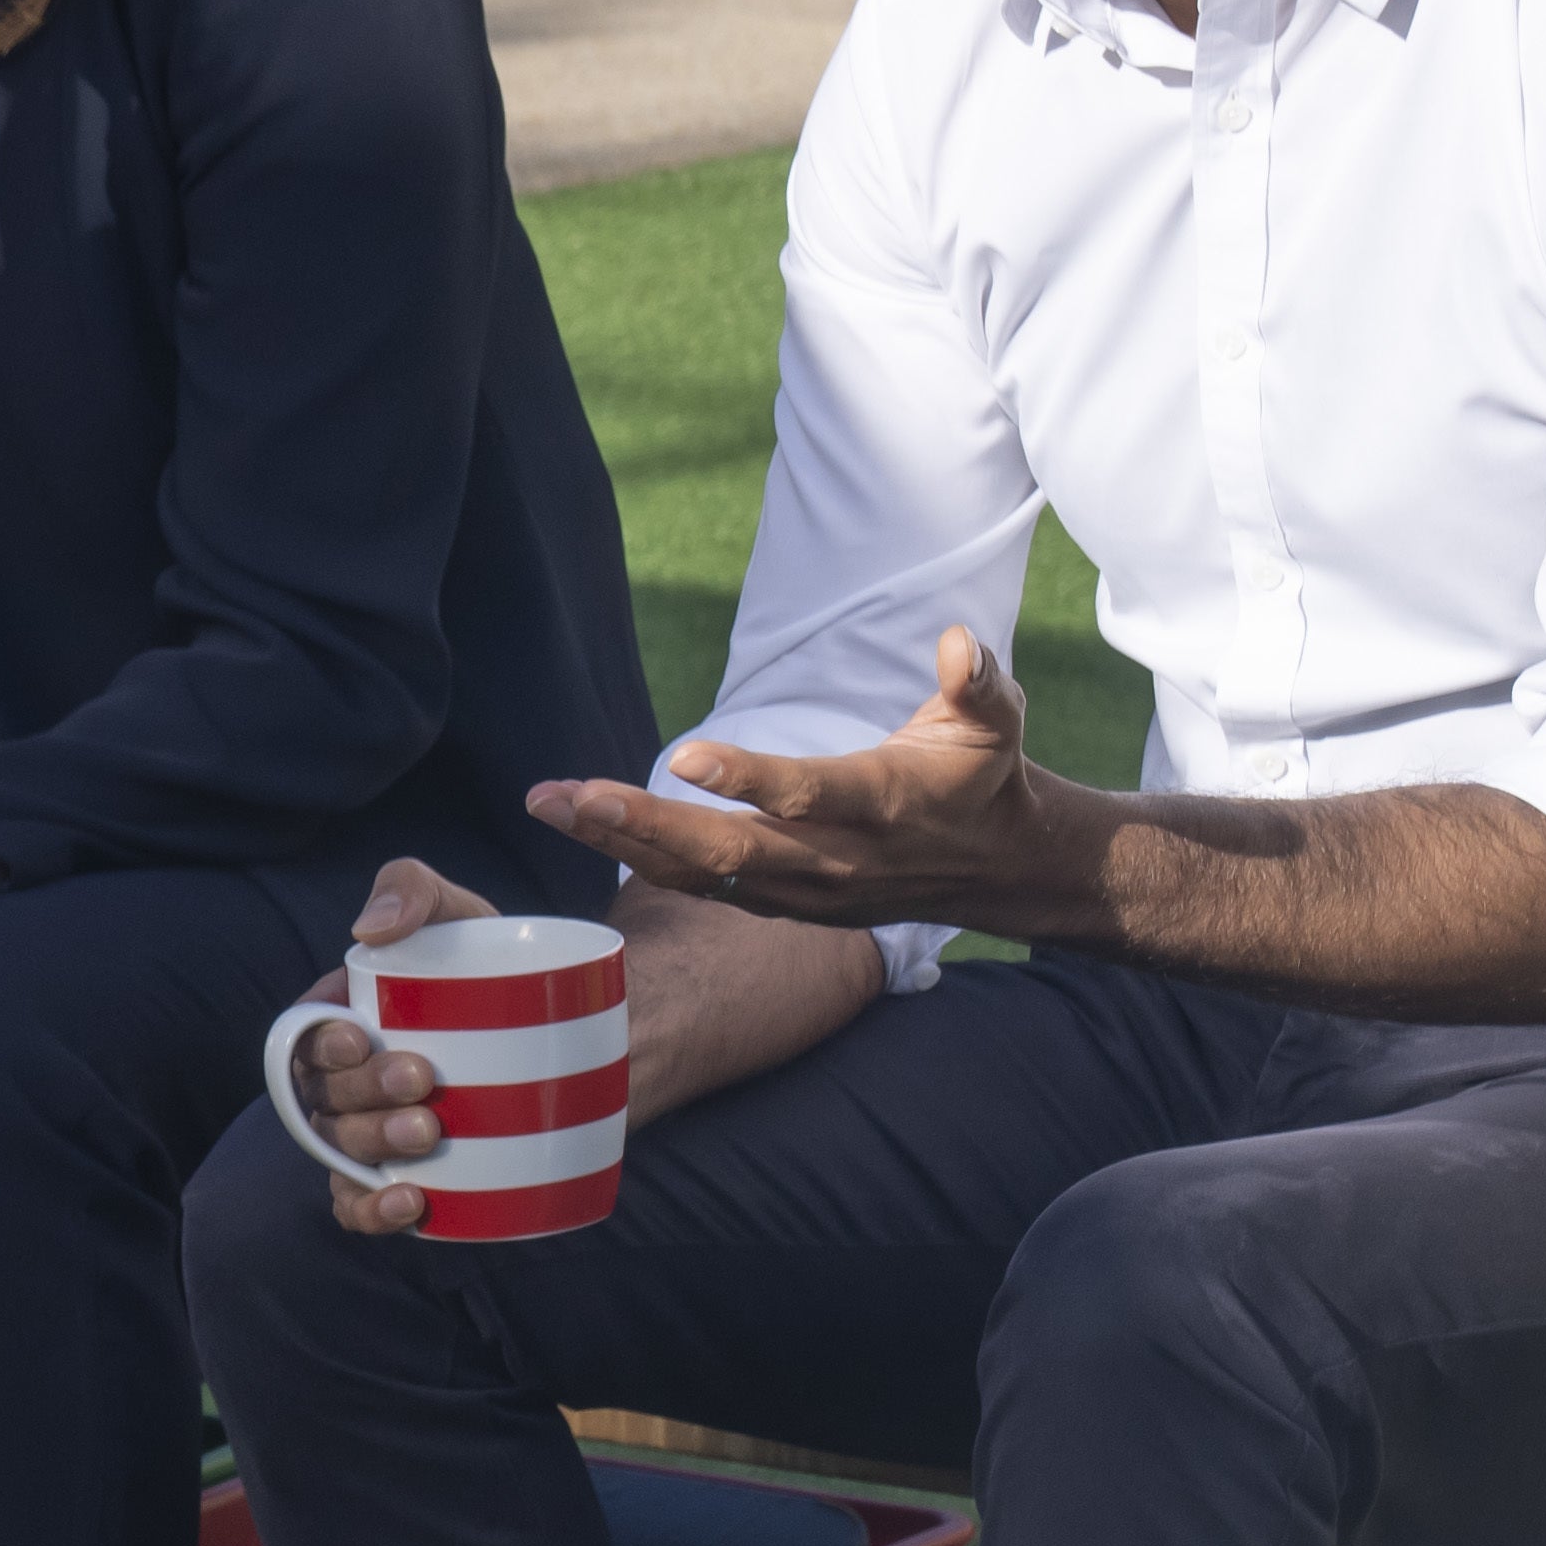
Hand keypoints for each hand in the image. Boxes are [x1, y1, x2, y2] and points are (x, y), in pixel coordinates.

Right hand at [274, 858, 513, 1235]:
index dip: (319, 1047)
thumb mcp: (455, 910)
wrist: (564, 1031)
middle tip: (424, 1079)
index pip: (302, 1041)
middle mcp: (345, 1086)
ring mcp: (374, 1136)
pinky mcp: (407, 1178)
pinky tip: (409, 1203)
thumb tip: (370, 929)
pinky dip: (374, 1211)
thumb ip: (410, 888)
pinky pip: (362, 1207)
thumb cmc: (489, 963)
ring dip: (375, 1147)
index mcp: (336, 1023)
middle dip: (363, 1094)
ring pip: (344, 1154)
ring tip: (430, 1133)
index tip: (361, 1036)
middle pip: (325, 1101)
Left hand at [536, 626, 1070, 938]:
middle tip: (567, 797)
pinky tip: (584, 826)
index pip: (807, 794)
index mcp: (882, 804)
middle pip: (728, 850)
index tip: (683, 755)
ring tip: (549, 804)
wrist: (995, 868)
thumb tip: (958, 642)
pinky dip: (639, 860)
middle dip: (643, 824)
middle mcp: (835, 859)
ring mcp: (804, 892)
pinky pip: (700, 888)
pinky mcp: (780, 904)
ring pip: (700, 875)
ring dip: (621, 841)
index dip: (748, 779)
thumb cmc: (983, 774)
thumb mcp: (995, 722)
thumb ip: (976, 683)